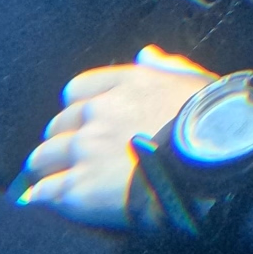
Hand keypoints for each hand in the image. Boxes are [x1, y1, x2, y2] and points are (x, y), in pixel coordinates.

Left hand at [18, 46, 214, 228]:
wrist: (207, 167)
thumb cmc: (210, 123)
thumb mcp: (195, 83)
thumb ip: (167, 67)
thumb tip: (146, 54)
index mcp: (125, 85)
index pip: (78, 90)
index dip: (80, 106)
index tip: (87, 120)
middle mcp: (97, 114)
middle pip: (58, 125)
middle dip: (63, 138)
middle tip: (73, 154)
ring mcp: (85, 152)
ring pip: (43, 158)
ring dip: (47, 167)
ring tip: (53, 178)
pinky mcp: (78, 190)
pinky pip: (44, 192)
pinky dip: (42, 196)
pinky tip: (45, 199)